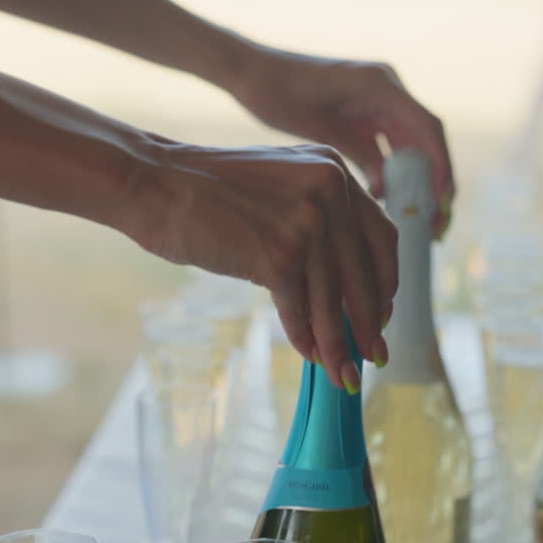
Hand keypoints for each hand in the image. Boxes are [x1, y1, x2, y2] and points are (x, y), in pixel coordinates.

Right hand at [122, 139, 397, 392]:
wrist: (155, 183)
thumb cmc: (206, 190)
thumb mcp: (279, 185)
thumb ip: (313, 216)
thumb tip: (339, 284)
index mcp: (334, 169)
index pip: (381, 235)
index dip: (386, 280)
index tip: (383, 311)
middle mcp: (329, 190)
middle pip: (365, 273)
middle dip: (370, 323)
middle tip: (376, 354)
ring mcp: (306, 221)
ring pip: (334, 299)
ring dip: (339, 344)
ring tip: (344, 373)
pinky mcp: (278, 254)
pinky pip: (300, 308)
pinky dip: (305, 338)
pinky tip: (308, 355)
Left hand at [228, 46, 454, 235]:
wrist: (250, 72)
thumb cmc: (277, 92)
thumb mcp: (318, 127)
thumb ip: (357, 153)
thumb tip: (387, 190)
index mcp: (380, 85)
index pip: (428, 127)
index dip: (442, 166)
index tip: (443, 202)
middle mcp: (387, 89)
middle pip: (426, 140)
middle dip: (435, 182)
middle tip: (436, 225)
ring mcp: (377, 101)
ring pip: (411, 147)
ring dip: (418, 181)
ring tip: (421, 221)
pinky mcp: (364, 114)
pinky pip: (390, 147)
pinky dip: (395, 174)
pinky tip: (392, 204)